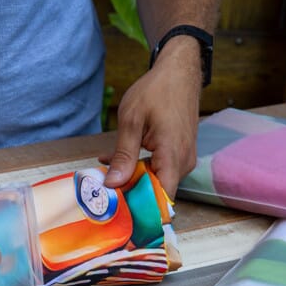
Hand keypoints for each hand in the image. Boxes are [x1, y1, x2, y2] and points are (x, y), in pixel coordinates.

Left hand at [99, 37, 201, 199]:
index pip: (163, 198)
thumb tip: (112, 184)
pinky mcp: (179, 155)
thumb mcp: (132, 121)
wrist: (180, 71)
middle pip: (157, 192)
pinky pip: (158, 170)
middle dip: (130, 194)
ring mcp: (183, 159)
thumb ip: (123, 155)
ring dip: (131, 180)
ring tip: (104, 176)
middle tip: (102, 195)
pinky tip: (115, 162)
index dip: (143, 210)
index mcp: (173, 156)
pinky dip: (138, 169)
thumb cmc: (157, 91)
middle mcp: (183, 162)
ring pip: (156, 181)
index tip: (120, 214)